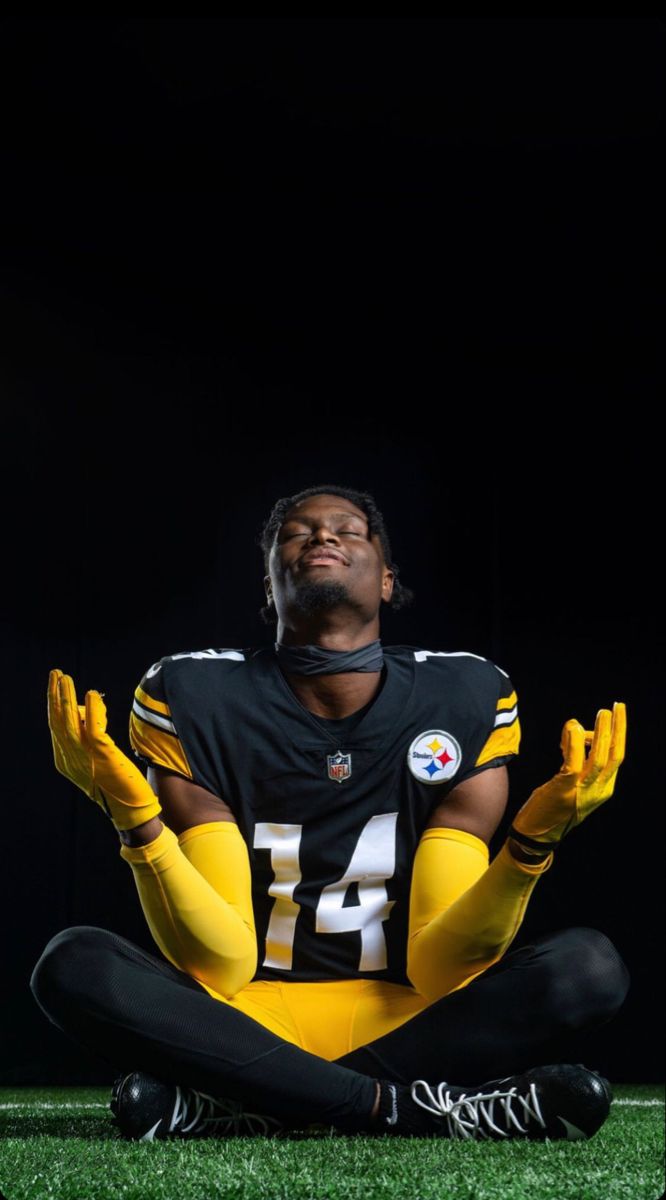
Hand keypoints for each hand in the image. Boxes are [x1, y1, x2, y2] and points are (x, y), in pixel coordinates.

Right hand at [48, 669, 161, 831]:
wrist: (131, 811)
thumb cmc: (118, 785)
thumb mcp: (97, 759)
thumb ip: (90, 739)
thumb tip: (89, 714)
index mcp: (66, 760)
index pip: (56, 726)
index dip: (54, 703)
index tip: (56, 683)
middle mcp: (70, 759)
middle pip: (58, 720)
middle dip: (55, 695)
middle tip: (56, 673)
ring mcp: (85, 758)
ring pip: (70, 721)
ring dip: (67, 697)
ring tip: (66, 678)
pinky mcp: (103, 757)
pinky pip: (93, 728)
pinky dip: (92, 709)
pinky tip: (92, 693)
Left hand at [510, 702, 625, 846]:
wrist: (536, 838)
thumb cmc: (550, 808)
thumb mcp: (569, 784)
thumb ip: (575, 761)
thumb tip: (575, 734)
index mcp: (603, 788)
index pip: (616, 756)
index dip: (618, 733)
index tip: (616, 713)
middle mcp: (598, 790)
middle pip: (614, 754)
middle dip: (617, 728)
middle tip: (616, 706)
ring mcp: (582, 791)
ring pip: (599, 756)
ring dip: (601, 732)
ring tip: (601, 712)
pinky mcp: (564, 790)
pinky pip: (573, 762)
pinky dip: (574, 743)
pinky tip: (572, 726)